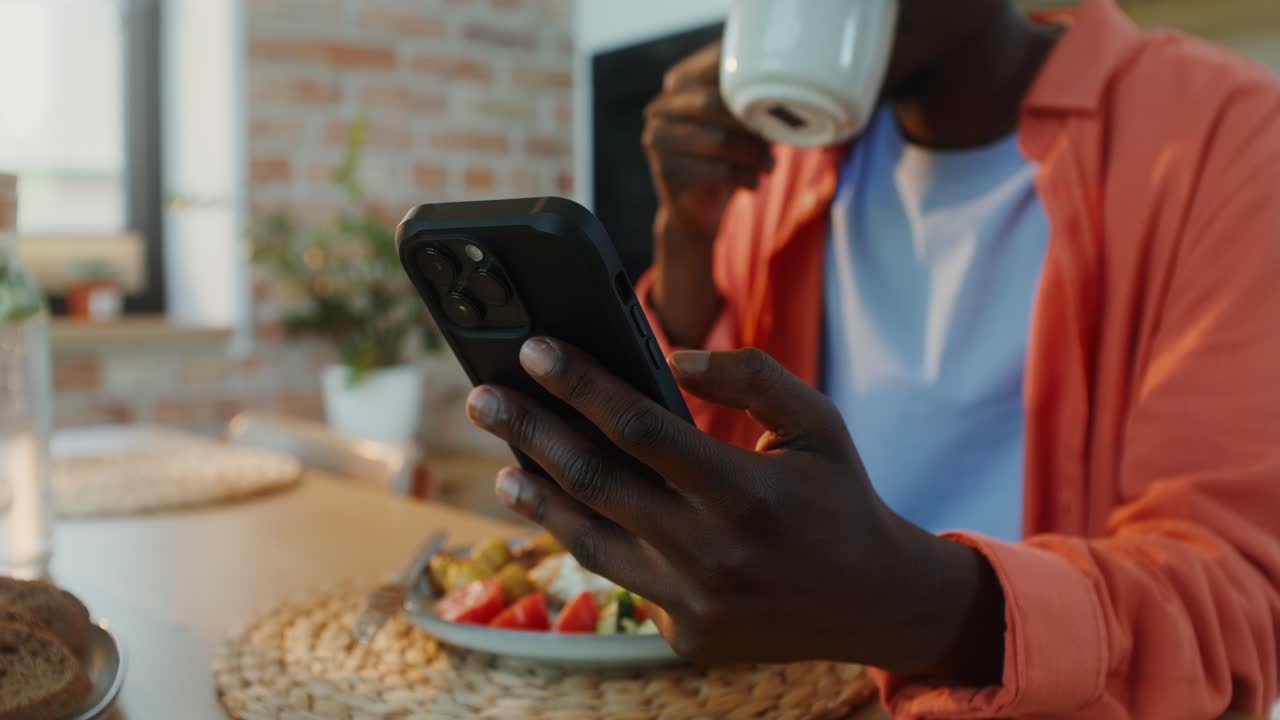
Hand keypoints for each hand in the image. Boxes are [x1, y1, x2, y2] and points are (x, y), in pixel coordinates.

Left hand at [466, 338, 1003, 674]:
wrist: (874, 602)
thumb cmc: (839, 497)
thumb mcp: (816, 421)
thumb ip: (750, 377)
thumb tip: (671, 359)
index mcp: (747, 490)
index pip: (640, 427)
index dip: (579, 384)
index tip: (533, 350)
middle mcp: (713, 551)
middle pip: (594, 481)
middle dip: (527, 432)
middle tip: (483, 398)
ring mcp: (694, 602)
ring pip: (589, 541)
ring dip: (536, 498)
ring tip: (504, 466)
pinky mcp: (685, 634)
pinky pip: (621, 580)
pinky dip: (588, 541)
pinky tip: (562, 514)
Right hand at [643, 41, 772, 246]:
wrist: (695, 211)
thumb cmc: (723, 158)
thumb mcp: (738, 124)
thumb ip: (752, 100)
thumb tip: (792, 89)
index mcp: (677, 85)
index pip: (713, 66)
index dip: (748, 74)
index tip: (781, 89)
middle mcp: (661, 110)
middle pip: (715, 101)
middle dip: (752, 118)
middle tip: (777, 136)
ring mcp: (659, 141)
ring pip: (720, 138)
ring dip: (754, 153)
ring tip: (770, 165)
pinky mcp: (668, 173)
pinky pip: (718, 170)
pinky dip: (744, 176)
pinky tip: (754, 183)